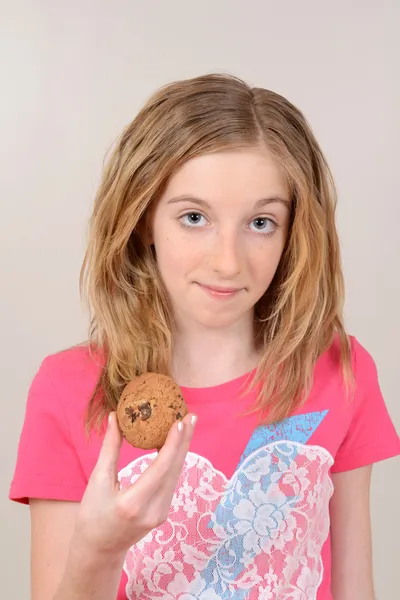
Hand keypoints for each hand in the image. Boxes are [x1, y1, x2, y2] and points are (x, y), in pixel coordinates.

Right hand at [71, 411, 196, 562]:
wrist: (99, 550)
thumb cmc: (93, 515)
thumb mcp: (98, 480)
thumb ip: (110, 448)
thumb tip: (115, 417)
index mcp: (134, 503)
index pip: (161, 468)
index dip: (173, 443)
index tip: (179, 421)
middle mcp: (153, 510)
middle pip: (175, 469)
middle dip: (185, 440)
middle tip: (191, 415)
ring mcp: (162, 513)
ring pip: (177, 474)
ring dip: (183, 448)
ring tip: (186, 424)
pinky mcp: (164, 512)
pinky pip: (173, 481)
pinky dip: (175, 460)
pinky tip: (177, 444)